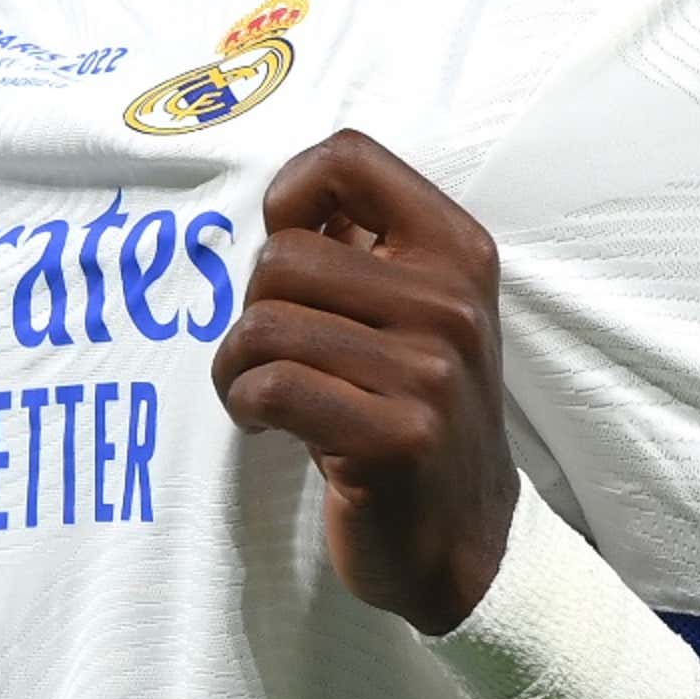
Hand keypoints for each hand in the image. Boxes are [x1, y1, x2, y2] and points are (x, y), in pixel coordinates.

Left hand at [212, 129, 518, 634]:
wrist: (464, 540)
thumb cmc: (408, 411)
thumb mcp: (408, 312)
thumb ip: (359, 247)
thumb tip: (286, 201)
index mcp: (457, 250)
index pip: (349, 158)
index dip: (289, 196)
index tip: (285, 251)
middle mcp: (452, 302)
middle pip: (283, 255)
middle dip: (252, 307)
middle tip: (271, 355)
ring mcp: (431, 372)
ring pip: (265, 324)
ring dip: (235, 366)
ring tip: (259, 394)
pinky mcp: (396, 438)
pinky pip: (271, 387)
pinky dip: (244, 404)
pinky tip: (266, 426)